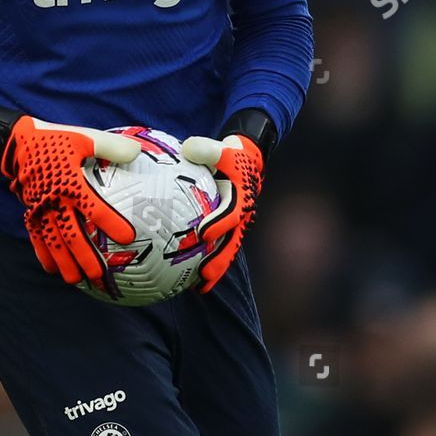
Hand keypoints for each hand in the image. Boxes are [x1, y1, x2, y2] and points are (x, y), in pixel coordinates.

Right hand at [0, 117, 139, 283]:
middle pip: (72, 235)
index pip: (94, 208)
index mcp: (71, 184)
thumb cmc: (55, 140)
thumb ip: (111, 146)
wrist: (16, 143)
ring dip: (64, 262)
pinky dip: (43, 254)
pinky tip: (51, 270)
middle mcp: (55, 202)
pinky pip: (36, 237)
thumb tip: (137, 152)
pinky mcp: (31, 212)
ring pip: (53, 241)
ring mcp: (41, 209)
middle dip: (85, 257)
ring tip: (75, 280)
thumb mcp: (84, 137)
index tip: (128, 238)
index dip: (111, 223)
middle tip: (98, 275)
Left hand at [179, 133, 263, 292]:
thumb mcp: (221, 148)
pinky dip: (210, 263)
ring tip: (201, 287)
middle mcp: (241, 215)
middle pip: (232, 242)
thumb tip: (189, 148)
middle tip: (205, 274)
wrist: (245, 161)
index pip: (231, 213)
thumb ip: (207, 148)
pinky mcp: (229, 231)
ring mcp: (236, 225)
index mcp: (240, 197)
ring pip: (227, 250)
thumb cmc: (228, 155)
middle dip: (220, 259)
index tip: (204, 233)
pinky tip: (193, 280)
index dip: (219, 223)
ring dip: (216, 268)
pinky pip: (220, 249)